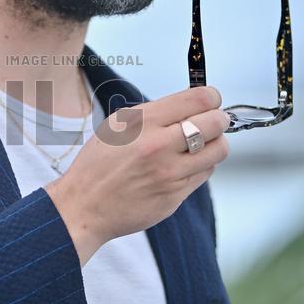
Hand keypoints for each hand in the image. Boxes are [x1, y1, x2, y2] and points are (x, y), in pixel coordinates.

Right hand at [44, 86, 229, 264]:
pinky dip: (201, 166)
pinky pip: (204, 174)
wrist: (84, 207)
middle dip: (219, 119)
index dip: (211, 97)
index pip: (198, 99)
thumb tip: (190, 104)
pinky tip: (185, 165)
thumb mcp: (117, 125)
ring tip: (202, 144)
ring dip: (215, 144)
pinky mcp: (175, 196)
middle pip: (216, 123)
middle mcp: (159, 146)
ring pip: (218, 151)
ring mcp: (169, 174)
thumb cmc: (98, 165)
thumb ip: (154, 113)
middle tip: (214, 121)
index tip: (210, 100)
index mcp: (143, 122)